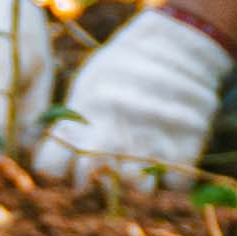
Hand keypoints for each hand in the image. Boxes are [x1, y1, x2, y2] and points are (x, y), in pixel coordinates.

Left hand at [34, 11, 230, 187]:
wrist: (180, 43)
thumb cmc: (126, 64)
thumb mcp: (89, 86)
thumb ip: (72, 123)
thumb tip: (52, 153)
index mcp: (83, 119)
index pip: (50, 168)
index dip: (56, 171)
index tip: (65, 166)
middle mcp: (114, 136)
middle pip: (91, 185)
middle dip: (94, 182)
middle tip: (105, 170)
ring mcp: (150, 144)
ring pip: (136, 191)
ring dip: (136, 185)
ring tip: (139, 167)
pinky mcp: (186, 146)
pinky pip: (175, 185)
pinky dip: (172, 178)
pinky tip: (168, 160)